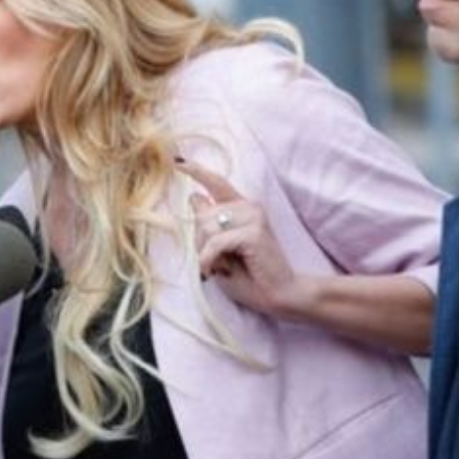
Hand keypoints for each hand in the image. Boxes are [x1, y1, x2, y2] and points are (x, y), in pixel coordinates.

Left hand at [176, 159, 302, 318]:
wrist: (279, 296)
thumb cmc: (250, 278)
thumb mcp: (220, 250)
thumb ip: (208, 225)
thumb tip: (194, 197)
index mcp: (242, 209)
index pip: (216, 183)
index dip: (196, 171)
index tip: (178, 162)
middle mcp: (249, 206)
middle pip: (203, 214)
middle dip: (201, 242)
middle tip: (215, 262)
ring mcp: (253, 216)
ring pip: (207, 227)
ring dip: (205, 252)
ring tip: (220, 267)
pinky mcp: (254, 232)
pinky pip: (216, 241)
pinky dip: (209, 259)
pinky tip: (214, 271)